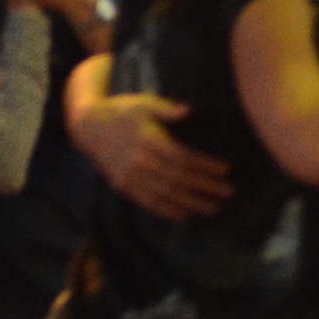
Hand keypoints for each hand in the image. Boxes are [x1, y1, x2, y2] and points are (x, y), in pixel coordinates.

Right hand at [69, 78, 230, 217]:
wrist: (89, 127)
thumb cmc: (122, 111)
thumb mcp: (143, 103)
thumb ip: (165, 109)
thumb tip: (188, 111)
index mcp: (148, 140)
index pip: (183, 158)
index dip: (206, 165)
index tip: (226, 170)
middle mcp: (140, 162)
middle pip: (179, 179)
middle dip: (205, 187)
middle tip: (229, 193)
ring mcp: (131, 177)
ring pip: (166, 194)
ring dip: (191, 203)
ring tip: (213, 208)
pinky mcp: (124, 186)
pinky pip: (148, 202)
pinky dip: (167, 211)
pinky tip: (185, 215)